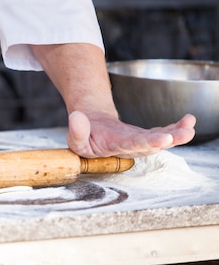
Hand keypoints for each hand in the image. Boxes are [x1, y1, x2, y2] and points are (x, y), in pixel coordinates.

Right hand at [66, 110, 195, 157]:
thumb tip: (77, 117)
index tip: (163, 139)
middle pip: (152, 144)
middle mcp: (130, 147)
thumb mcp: (74, 138)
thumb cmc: (84, 137)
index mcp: (114, 147)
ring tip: (190, 126)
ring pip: (161, 140)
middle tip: (186, 133)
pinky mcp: (144, 137)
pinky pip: (163, 133)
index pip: (133, 145)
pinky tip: (187, 121)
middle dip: (170, 139)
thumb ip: (76, 131)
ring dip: (178, 134)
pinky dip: (176, 128)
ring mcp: (139, 142)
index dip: (148, 142)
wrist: (90, 133)